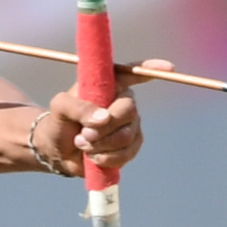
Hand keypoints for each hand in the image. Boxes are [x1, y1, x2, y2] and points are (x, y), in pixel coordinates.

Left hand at [34, 60, 158, 172]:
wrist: (57, 149)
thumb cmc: (59, 121)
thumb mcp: (60, 107)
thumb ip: (78, 107)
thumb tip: (103, 118)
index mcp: (109, 84)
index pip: (133, 72)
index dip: (151, 69)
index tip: (169, 68)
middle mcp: (124, 101)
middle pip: (128, 111)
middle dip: (104, 127)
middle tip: (83, 135)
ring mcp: (130, 124)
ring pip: (127, 135)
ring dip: (101, 145)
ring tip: (83, 144)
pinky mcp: (130, 145)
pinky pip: (128, 153)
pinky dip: (107, 158)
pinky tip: (94, 157)